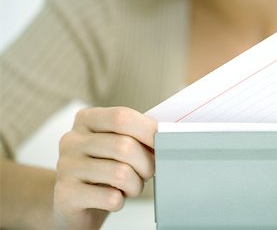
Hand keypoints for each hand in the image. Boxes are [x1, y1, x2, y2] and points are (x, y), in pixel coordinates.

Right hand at [53, 107, 156, 228]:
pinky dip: (120, 201)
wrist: (74, 202)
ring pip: (120, 173)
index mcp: (87, 120)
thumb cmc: (105, 168)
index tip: (164, 142)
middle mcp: (72, 140)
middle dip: (146, 163)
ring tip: (131, 186)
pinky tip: (113, 198)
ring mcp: (66, 167)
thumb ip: (137, 135)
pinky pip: (110, 198)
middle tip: (148, 172)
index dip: (148, 130)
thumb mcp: (118, 144)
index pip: (122, 117)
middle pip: (124, 146)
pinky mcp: (66, 194)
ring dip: (135, 185)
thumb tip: (168, 135)